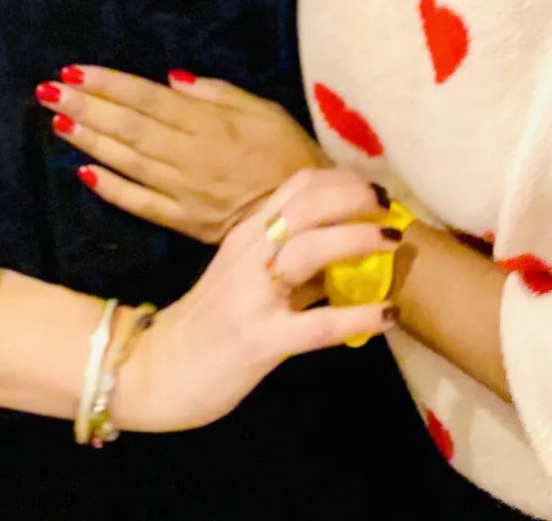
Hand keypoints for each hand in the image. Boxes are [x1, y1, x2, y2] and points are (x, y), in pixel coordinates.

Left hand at [39, 66, 324, 242]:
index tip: (75, 71)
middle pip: (130, 128)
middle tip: (49, 91)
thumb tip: (171, 79)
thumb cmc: (288, 154)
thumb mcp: (265, 111)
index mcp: (210, 125)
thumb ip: (218, 94)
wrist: (308, 217)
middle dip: (87, 107)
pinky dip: (112, 189)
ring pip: (129, 162)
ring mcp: (184, 192)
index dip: (109, 85)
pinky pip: (142, 204)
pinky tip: (84, 173)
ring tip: (58, 122)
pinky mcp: (183, 222)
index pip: (148, 99)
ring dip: (91, 141)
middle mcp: (191, 156)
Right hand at [111, 168, 395, 430]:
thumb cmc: (209, 321)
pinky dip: (359, 316)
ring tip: (393, 242)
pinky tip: (388, 315)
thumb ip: (289, 257)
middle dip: (355, 197)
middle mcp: (249, 253)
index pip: (298, 185)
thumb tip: (347, 244)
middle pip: (307, 204)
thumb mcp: (246, 275)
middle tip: (390, 205)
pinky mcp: (260, 340)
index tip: (372, 188)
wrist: (158, 371)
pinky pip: (318, 326)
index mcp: (248, 233)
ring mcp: (253, 296)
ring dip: (358, 238)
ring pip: (311, 249)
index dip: (342, 180)